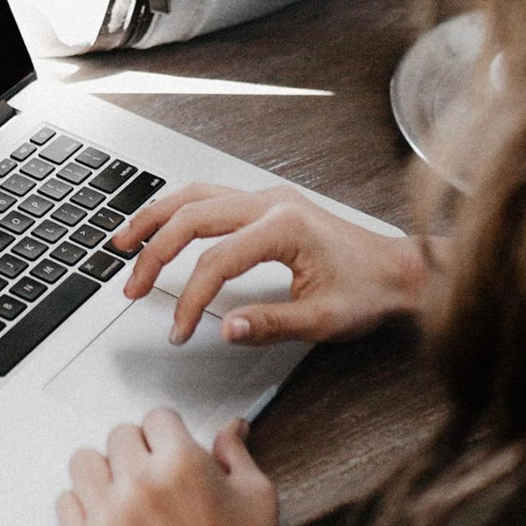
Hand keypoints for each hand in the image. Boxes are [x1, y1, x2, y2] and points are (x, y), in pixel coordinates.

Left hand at [57, 409, 308, 525]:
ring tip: (124, 490)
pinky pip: (65, 505)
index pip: (156, 417)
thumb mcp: (256, 495)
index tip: (170, 446)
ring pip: (83, 462)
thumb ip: (235, 452)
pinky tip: (106, 515)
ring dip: (104, 471)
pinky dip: (82, 505)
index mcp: (181, 463)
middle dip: (139, 449)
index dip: (168, 432)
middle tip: (153, 473)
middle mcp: (140, 485)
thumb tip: (232, 427)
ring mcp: (109, 519)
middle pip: (118, 435)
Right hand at [116, 183, 429, 345]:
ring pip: (195, 195)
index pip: (215, 261)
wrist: (401, 270)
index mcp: (284, 227)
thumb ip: (270, 324)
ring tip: (124, 242)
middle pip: (192, 216)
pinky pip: (210, 196)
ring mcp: (268, 197)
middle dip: (154, 253)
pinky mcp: (267, 203)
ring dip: (156, 218)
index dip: (189, 299)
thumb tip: (225, 328)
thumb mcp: (323, 320)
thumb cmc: (370, 291)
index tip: (179, 330)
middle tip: (131, 287)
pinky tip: (161, 226)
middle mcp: (271, 202)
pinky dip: (178, 210)